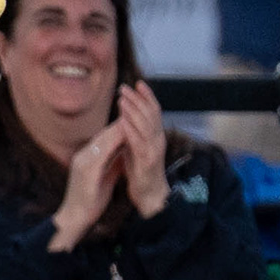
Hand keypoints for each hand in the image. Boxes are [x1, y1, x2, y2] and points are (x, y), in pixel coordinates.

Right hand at [50, 122, 125, 250]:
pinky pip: (101, 152)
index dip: (121, 125)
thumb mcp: (105, 177)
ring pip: (103, 139)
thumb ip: (114, 163)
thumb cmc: (90, 200)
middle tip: (138, 109)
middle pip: (105, 134)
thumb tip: (126, 151)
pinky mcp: (86, 170)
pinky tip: (125, 138)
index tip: (137, 116)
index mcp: (88, 157)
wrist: (73, 219)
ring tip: (134, 116)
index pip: (106, 137)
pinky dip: (113, 143)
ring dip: (118, 127)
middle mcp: (84, 155)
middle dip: (122, 121)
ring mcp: (83, 162)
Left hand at [114, 83, 169, 214]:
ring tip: (121, 99)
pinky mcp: (147, 162)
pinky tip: (122, 121)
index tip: (137, 83)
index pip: (153, 110)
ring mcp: (154, 150)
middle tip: (124, 87)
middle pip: (150, 113)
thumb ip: (133, 133)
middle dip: (137, 98)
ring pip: (146, 125)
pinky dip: (131, 130)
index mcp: (155, 135)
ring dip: (133, 110)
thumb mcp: (136, 147)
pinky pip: (139, 143)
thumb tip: (125, 116)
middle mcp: (158, 140)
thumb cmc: (142, 172)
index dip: (146, 96)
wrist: (151, 196)